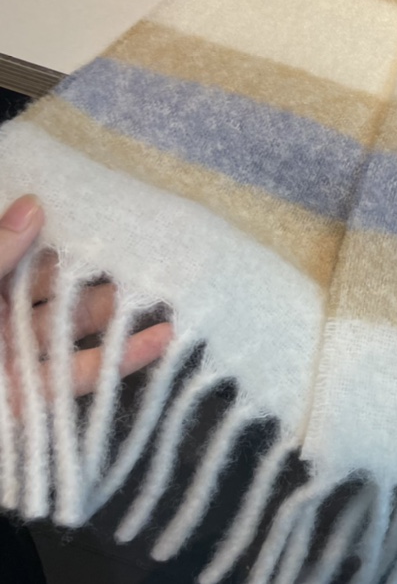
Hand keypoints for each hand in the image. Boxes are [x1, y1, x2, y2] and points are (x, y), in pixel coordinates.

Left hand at [1, 195, 171, 406]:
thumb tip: (34, 205)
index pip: (25, 248)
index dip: (64, 228)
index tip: (111, 207)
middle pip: (58, 284)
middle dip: (103, 266)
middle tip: (155, 243)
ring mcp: (15, 359)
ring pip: (75, 327)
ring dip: (121, 309)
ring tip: (172, 283)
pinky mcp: (31, 399)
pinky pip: (79, 377)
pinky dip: (121, 360)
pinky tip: (161, 338)